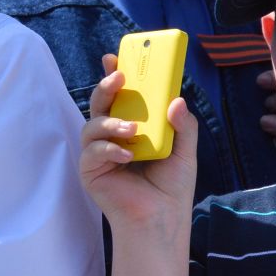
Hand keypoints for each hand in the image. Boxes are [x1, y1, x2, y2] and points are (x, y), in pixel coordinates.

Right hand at [79, 58, 196, 238]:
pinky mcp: (90, 169)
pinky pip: (92, 151)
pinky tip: (127, 156)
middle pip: (101, 105)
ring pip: (92, 125)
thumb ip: (183, 126)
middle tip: (118, 78)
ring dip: (110, 123)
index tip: (116, 57)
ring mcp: (98, 152)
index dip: (115, 76)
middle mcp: (112, 137)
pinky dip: (109, 149)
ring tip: (132, 130)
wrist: (160, 218)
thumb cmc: (171, 187)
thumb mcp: (185, 151)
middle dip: (106, 88)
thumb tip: (177, 100)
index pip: (120, 97)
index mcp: (132, 128)